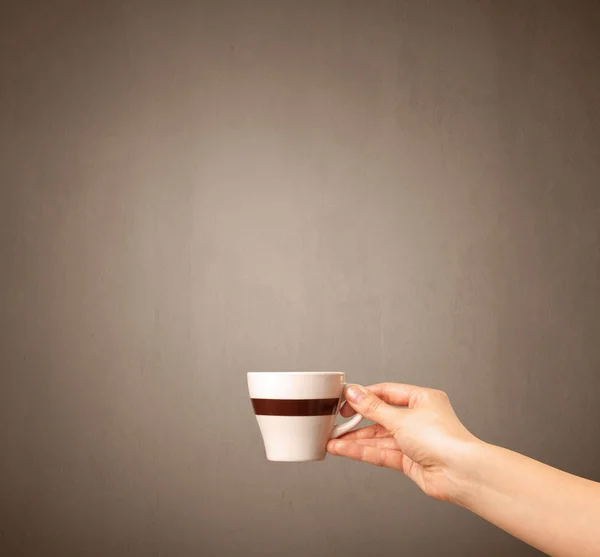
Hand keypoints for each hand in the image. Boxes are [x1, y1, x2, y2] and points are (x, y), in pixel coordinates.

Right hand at [328, 383, 481, 502]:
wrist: (461, 474)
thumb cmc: (443, 440)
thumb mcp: (401, 418)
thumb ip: (373, 408)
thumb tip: (354, 392)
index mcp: (422, 400)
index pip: (386, 393)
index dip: (364, 396)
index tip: (344, 399)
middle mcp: (418, 419)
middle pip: (380, 417)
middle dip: (357, 421)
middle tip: (335, 422)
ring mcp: (413, 441)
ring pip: (378, 438)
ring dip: (355, 439)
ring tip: (333, 440)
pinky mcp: (409, 461)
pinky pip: (381, 453)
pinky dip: (362, 451)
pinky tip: (344, 450)